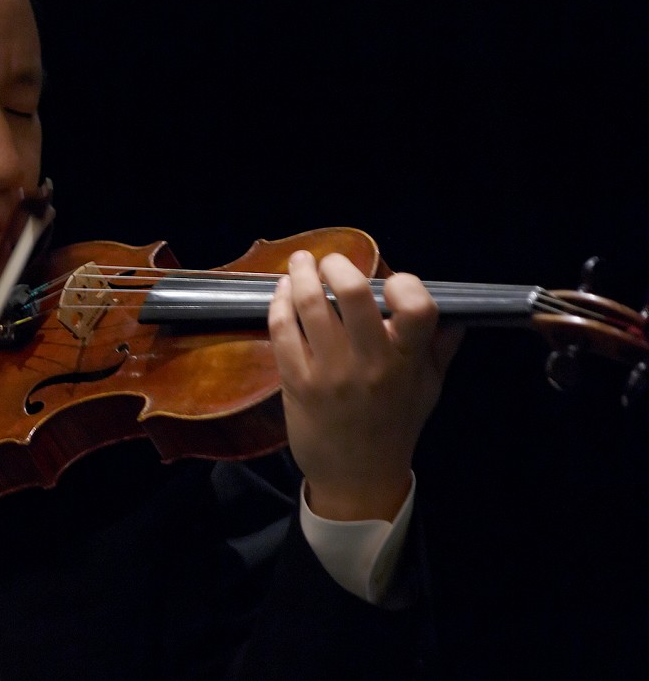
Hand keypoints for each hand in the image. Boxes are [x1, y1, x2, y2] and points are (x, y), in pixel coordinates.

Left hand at [268, 250, 462, 520]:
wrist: (357, 476)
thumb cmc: (395, 425)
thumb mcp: (429, 387)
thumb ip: (441, 347)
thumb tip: (457, 310)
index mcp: (407, 361)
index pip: (417, 309)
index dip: (405, 284)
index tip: (390, 280)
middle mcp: (370, 364)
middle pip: (353, 296)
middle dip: (338, 266)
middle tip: (331, 260)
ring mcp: (330, 373)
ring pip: (311, 307)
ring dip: (301, 276)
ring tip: (300, 263)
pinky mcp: (297, 382)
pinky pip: (283, 332)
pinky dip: (279, 305)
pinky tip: (282, 294)